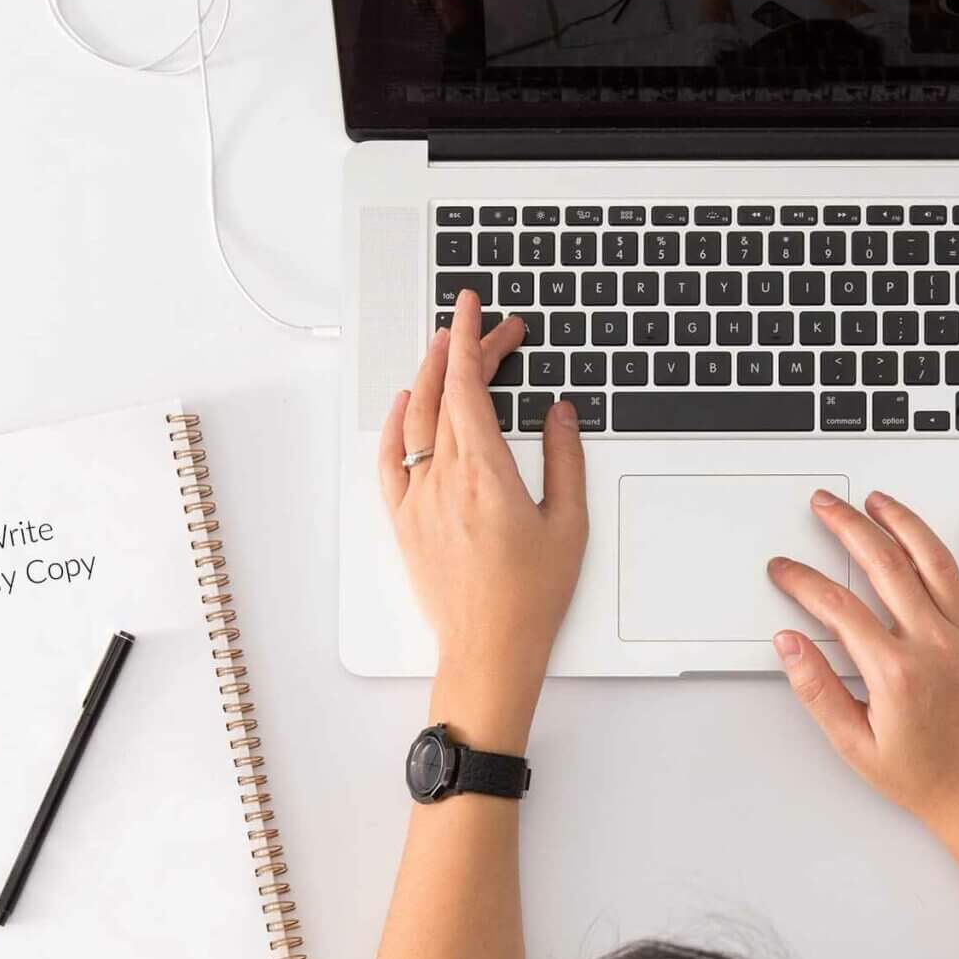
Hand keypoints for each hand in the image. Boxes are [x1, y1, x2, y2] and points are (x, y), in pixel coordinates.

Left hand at [378, 290, 587, 749]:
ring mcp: (418, 499)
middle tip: (487, 328)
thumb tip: (559, 413)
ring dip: (429, 377)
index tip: (477, 310)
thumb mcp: (568, 523)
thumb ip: (565, 460)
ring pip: (415, 420)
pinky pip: (390, 460)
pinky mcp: (404, 522)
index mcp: (486, 473)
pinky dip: (396, 424)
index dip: (472, 340)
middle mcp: (444, 479)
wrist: (488, 649)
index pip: (468, 386)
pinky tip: (406, 404)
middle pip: (445, 394)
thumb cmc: (531, 597)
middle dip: (464, 350)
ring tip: (445, 348)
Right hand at [767, 491, 958, 828]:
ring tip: (878, 500)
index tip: (785, 568)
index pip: (837, 606)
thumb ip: (818, 689)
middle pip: (883, 565)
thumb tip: (790, 643)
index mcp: (895, 672)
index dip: (803, 580)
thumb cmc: (925, 778)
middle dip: (847, 527)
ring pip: (934, 561)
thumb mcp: (854, 745)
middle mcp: (935, 645)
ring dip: (902, 522)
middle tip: (825, 506)